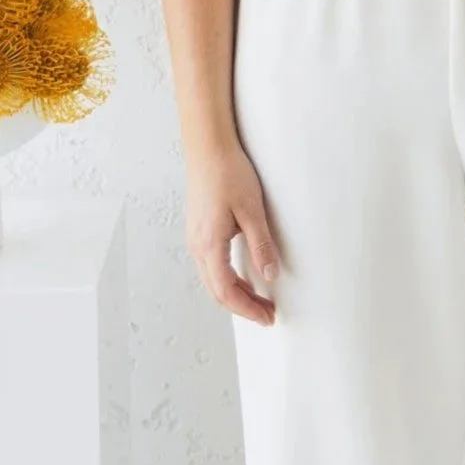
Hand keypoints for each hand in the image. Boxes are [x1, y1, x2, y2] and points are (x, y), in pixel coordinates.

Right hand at [185, 141, 282, 324]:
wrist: (207, 147)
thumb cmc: (228, 173)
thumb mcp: (251, 210)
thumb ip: (260, 244)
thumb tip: (269, 275)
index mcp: (209, 244)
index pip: (227, 291)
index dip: (248, 309)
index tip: (267, 317)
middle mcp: (197, 245)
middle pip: (217, 291)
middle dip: (242, 307)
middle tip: (267, 315)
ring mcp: (195, 238)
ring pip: (212, 280)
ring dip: (234, 294)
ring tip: (259, 300)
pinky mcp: (198, 230)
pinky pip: (210, 265)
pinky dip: (226, 279)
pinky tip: (243, 277)